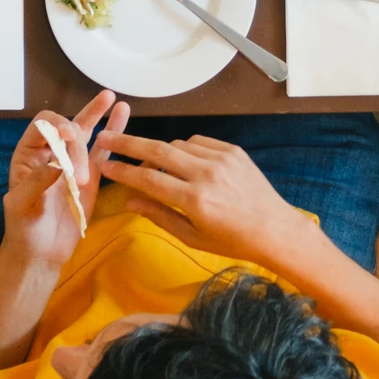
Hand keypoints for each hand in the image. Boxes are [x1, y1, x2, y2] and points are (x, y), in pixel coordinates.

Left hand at [4, 90, 129, 267]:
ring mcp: (72, 164)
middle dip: (78, 137)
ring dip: (97, 114)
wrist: (41, 254)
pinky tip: (122, 115)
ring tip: (111, 97)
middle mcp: (51, 154)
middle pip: (68, 127)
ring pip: (86, 132)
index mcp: (29, 155)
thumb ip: (38, 182)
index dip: (57, 125)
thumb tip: (60, 163)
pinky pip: (102, 151)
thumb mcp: (22, 206)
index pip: (44, 126)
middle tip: (82, 164)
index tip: (70, 136)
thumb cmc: (24, 229)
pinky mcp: (91, 177)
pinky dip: (112, 134)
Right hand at [96, 130, 307, 266]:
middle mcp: (206, 174)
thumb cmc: (231, 241)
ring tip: (149, 163)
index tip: (104, 165)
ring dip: (159, 150)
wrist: (274, 228)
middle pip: (158, 150)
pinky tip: (180, 161)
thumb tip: (129, 199)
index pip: (149, 179)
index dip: (123, 171)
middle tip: (107, 138)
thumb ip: (159, 215)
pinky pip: (198, 141)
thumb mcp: (192, 237)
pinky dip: (184, 148)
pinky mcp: (233, 150)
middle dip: (128, 143)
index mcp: (195, 200)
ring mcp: (221, 158)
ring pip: (178, 144)